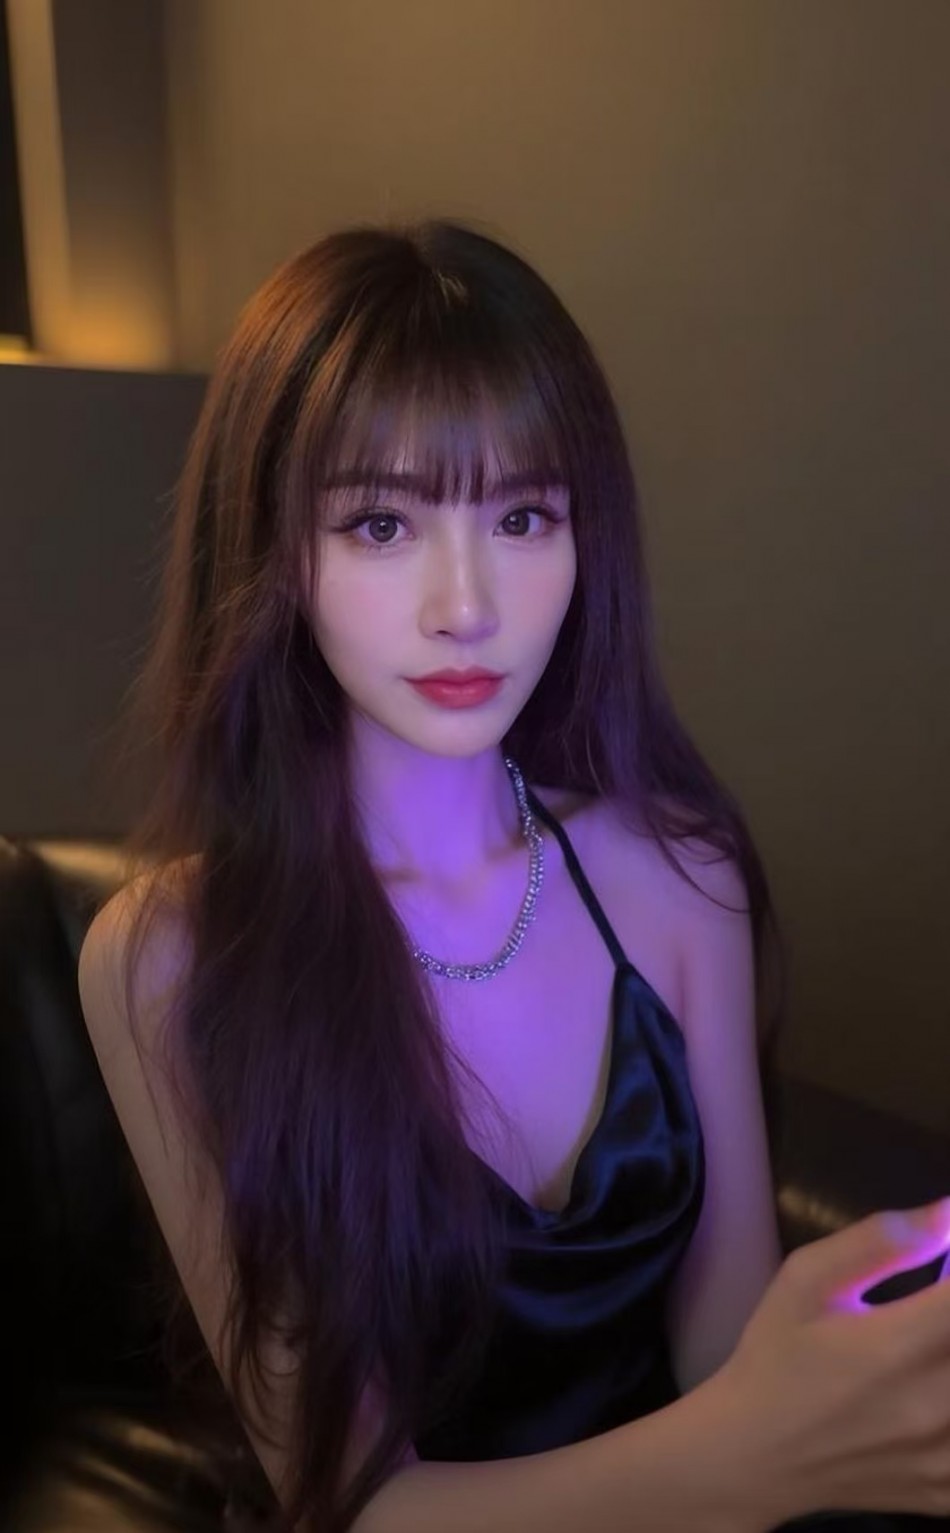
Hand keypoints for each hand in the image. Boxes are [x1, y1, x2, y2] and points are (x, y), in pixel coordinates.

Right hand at [714, 1196, 949, 1520]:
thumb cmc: (776, 1355)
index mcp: (900, 1346)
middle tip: (935, 1307)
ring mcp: (948, 1457)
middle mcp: (936, 1404)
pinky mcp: (949, 1491)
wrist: (753, 1454)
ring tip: (932, 1342)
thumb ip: (881, 1241)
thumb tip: (947, 1214)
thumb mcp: (806, 1280)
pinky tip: (935, 1387)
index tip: (946, 1265)